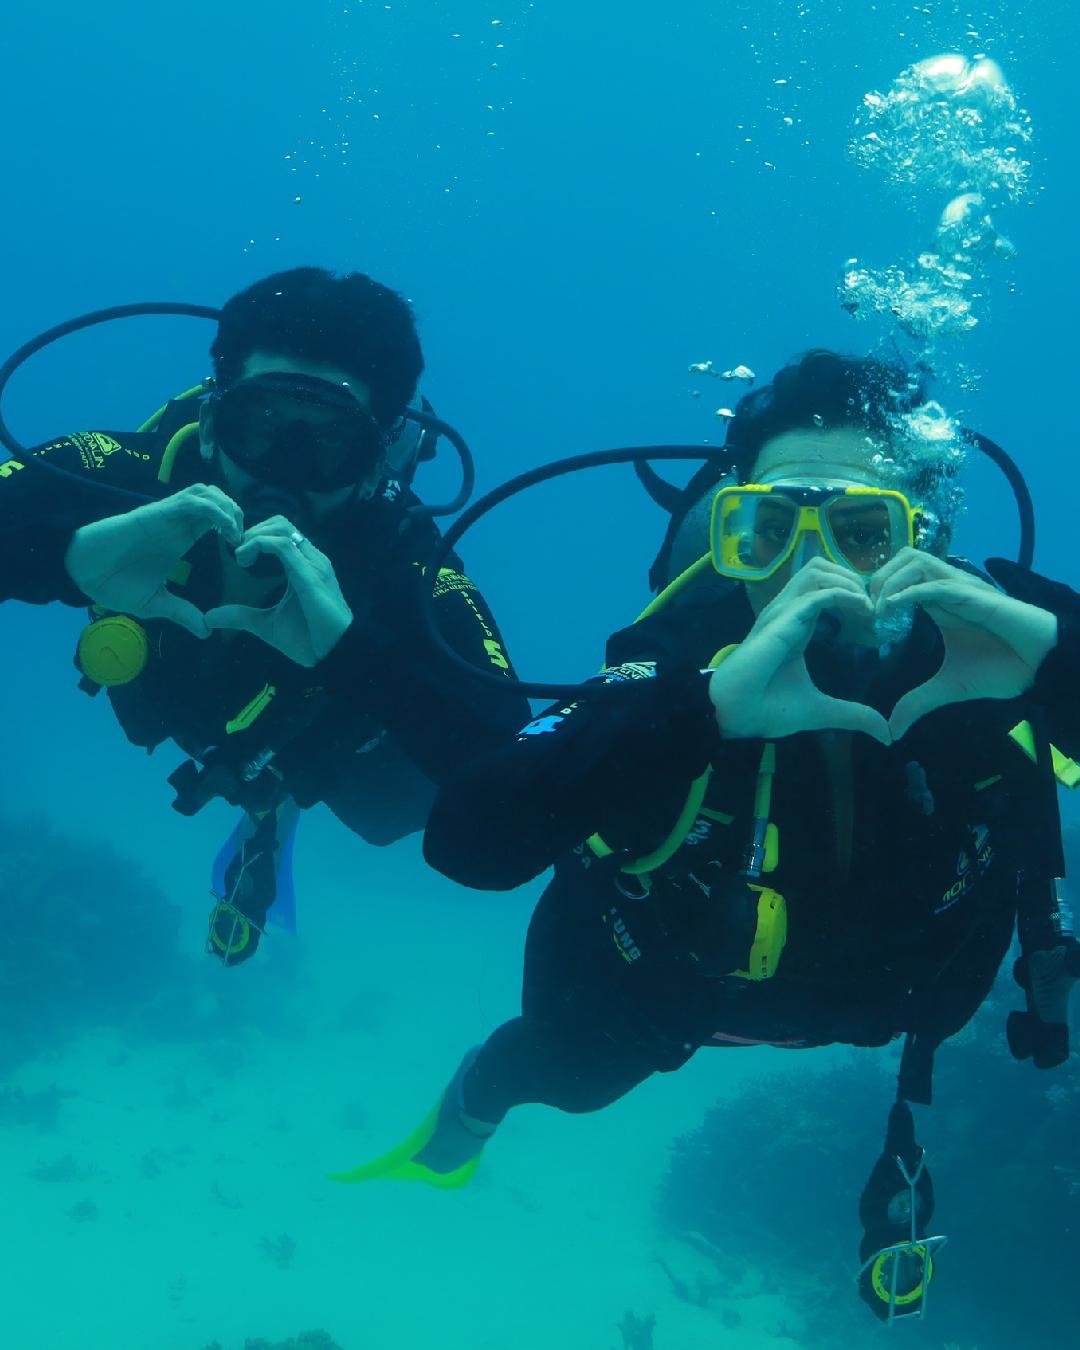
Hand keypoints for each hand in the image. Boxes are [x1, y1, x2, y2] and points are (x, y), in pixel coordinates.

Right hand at [64, 484, 242, 637]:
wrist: (85, 574)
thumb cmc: (115, 584)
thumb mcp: (156, 603)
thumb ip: (182, 612)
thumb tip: (206, 632)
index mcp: (182, 538)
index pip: (216, 518)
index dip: (235, 527)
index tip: (244, 552)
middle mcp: (178, 523)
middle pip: (218, 499)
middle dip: (237, 513)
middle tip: (244, 541)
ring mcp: (168, 515)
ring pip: (207, 492)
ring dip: (228, 507)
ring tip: (235, 534)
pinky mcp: (157, 513)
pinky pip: (191, 500)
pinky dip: (213, 509)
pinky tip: (223, 530)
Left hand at [203, 516, 352, 666]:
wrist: (332, 655)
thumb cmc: (307, 640)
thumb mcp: (265, 624)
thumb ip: (240, 615)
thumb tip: (210, 617)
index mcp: (303, 566)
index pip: (280, 533)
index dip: (255, 536)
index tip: (238, 556)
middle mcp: (310, 559)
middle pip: (280, 523)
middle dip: (252, 531)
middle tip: (236, 553)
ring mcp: (312, 564)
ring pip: (281, 528)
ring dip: (254, 536)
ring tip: (240, 557)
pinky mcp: (310, 574)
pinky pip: (282, 546)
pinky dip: (258, 544)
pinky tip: (244, 561)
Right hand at [709, 557, 891, 743]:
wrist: (738, 717)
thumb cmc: (768, 709)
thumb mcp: (820, 710)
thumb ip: (852, 715)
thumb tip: (885, 733)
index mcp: (795, 626)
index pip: (823, 587)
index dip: (852, 593)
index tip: (875, 617)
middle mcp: (788, 613)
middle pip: (821, 567)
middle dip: (853, 579)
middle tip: (875, 606)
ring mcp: (782, 613)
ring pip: (818, 570)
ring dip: (849, 582)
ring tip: (868, 606)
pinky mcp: (782, 620)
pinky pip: (817, 593)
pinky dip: (843, 594)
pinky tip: (863, 610)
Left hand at [870, 548, 1057, 738]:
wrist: (1040, 668)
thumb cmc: (1002, 668)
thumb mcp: (949, 688)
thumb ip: (917, 702)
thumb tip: (892, 730)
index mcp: (938, 603)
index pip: (899, 577)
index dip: (875, 590)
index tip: (859, 618)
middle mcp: (947, 589)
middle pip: (903, 558)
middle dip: (876, 579)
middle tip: (865, 612)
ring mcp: (961, 588)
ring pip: (917, 561)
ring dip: (890, 581)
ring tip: (877, 611)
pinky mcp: (976, 596)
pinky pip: (938, 583)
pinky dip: (911, 591)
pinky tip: (891, 608)